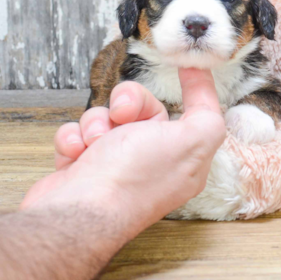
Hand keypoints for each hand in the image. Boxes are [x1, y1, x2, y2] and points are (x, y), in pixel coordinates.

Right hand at [21, 69, 226, 232]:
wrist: (76, 215)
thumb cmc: (133, 179)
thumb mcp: (191, 141)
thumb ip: (208, 116)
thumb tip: (206, 98)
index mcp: (185, 158)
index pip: (198, 114)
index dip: (196, 87)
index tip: (188, 64)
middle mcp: (152, 163)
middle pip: (144, 107)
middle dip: (127, 103)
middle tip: (120, 115)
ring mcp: (115, 167)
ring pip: (106, 117)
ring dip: (96, 123)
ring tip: (93, 144)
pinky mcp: (83, 170)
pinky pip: (78, 134)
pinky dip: (72, 139)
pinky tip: (74, 154)